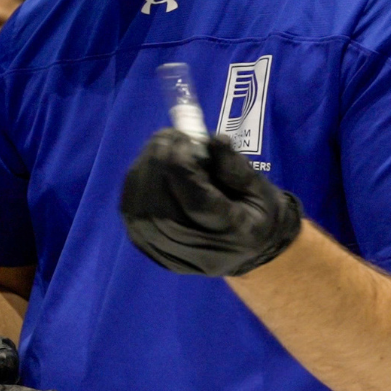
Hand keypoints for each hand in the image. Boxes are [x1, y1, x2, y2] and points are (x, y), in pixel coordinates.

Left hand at [120, 129, 303, 276]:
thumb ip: (235, 166)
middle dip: (157, 163)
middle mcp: (199, 253)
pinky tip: (150, 165)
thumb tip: (211, 140)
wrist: (246, 250)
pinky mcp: (148, 249)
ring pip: (139, 211)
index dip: (182, 166)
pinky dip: (135, 183)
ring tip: (160, 146)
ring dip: (143, 170)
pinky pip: (131, 212)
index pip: (196, 203)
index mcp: (236, 235)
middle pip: (160, 209)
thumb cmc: (255, 212)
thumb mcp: (260, 188)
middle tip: (167, 135)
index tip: (184, 137)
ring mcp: (169, 255)